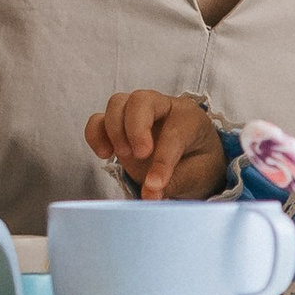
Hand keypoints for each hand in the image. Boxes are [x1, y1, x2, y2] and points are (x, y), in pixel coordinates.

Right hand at [84, 88, 226, 200]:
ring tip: (122, 156)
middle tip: (138, 156)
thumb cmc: (199, 164)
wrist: (193, 160)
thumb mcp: (198, 177)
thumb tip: (150, 194)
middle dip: (135, 128)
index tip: (155, 185)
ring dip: (114, 130)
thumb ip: (174, 184)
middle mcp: (163, 107)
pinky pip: (99, 119)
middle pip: (141, 100)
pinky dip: (95, 135)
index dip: (162, 161)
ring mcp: (138, 113)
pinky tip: (105, 155)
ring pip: (118, 103)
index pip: (174, 132)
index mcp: (189, 118)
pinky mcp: (119, 124)